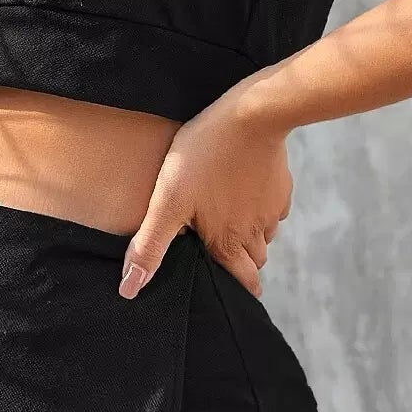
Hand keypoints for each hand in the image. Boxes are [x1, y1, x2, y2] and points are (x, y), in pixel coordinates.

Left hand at [118, 92, 293, 300]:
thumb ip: (150, 246)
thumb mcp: (168, 201)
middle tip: (229, 263)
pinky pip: (274, 209)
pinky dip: (262, 211)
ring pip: (265, 236)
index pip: (242, 281)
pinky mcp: (281, 186)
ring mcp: (271, 209)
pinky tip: (246, 196)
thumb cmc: (204, 156)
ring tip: (232, 229)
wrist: (250, 116)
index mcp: (228, 242)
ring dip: (251, 238)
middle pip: (255, 262)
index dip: (238, 290)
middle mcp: (256, 232)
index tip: (234, 295)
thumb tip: (130, 289)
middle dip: (244, 266)